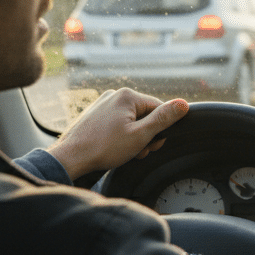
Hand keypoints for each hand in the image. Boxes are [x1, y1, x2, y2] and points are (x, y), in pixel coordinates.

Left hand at [47, 88, 189, 179]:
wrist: (71, 158)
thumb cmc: (104, 148)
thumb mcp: (140, 135)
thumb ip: (163, 119)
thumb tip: (183, 104)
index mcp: (127, 96)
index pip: (159, 109)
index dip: (160, 129)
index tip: (152, 144)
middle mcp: (115, 95)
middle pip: (145, 114)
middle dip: (146, 134)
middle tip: (138, 150)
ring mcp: (103, 104)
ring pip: (132, 120)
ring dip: (135, 137)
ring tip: (125, 151)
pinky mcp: (96, 114)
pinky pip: (118, 122)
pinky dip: (122, 135)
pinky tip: (115, 148)